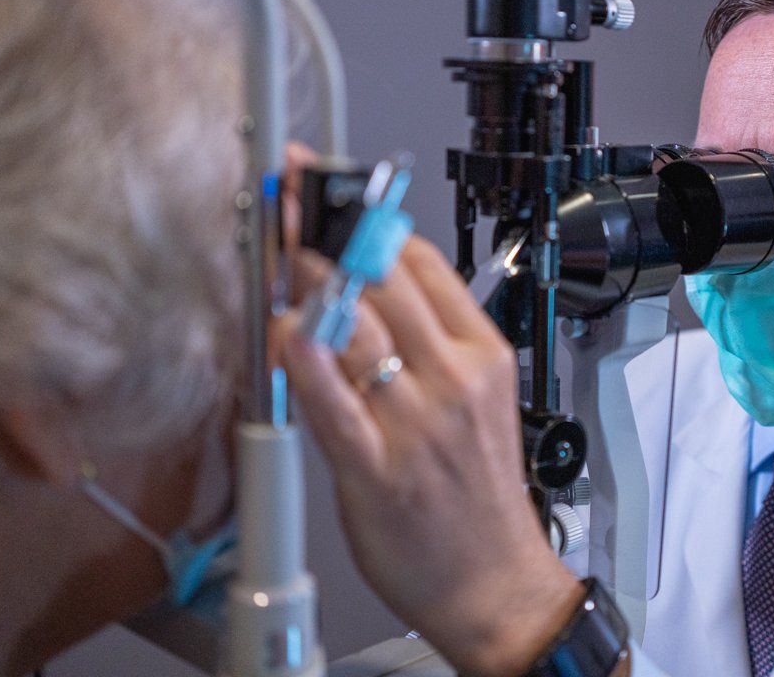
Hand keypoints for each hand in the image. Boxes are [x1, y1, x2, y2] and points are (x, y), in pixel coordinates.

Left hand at [278, 237, 582, 676]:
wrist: (494, 579)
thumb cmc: (478, 493)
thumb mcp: (479, 400)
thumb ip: (431, 344)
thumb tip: (367, 288)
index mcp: (484, 356)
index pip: (425, 263)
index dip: (372, 216)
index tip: (337, 193)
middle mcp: (454, 380)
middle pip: (385, 281)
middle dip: (331, 231)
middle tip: (294, 203)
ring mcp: (417, 422)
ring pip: (356, 326)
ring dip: (308, 279)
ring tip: (278, 252)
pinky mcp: (376, 467)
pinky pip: (330, 398)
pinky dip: (300, 354)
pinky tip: (280, 326)